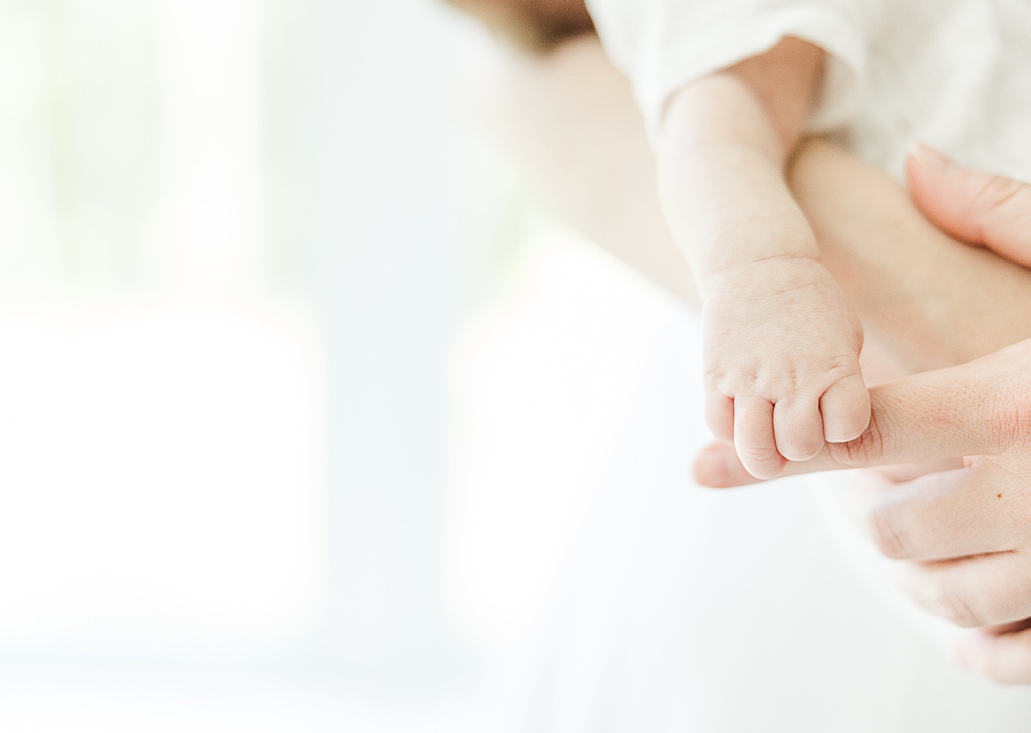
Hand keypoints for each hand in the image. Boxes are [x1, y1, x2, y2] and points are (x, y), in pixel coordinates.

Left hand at [695, 148, 1030, 683]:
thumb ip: (1003, 216)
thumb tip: (912, 160)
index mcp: (1021, 402)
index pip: (860, 430)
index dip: (777, 450)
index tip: (708, 463)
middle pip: (893, 521)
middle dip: (891, 499)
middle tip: (926, 471)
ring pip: (938, 588)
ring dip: (927, 560)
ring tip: (953, 521)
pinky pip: (1010, 655)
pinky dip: (982, 638)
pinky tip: (982, 612)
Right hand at [702, 256, 869, 478]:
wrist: (757, 266)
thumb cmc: (811, 307)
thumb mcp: (844, 339)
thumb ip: (840, 388)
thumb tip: (828, 433)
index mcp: (834, 366)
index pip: (847, 428)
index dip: (842, 428)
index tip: (834, 412)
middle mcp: (792, 376)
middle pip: (799, 446)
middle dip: (800, 445)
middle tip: (795, 427)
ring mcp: (750, 378)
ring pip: (755, 448)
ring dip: (764, 452)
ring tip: (766, 437)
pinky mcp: (716, 376)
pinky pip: (719, 426)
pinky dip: (731, 432)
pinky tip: (742, 416)